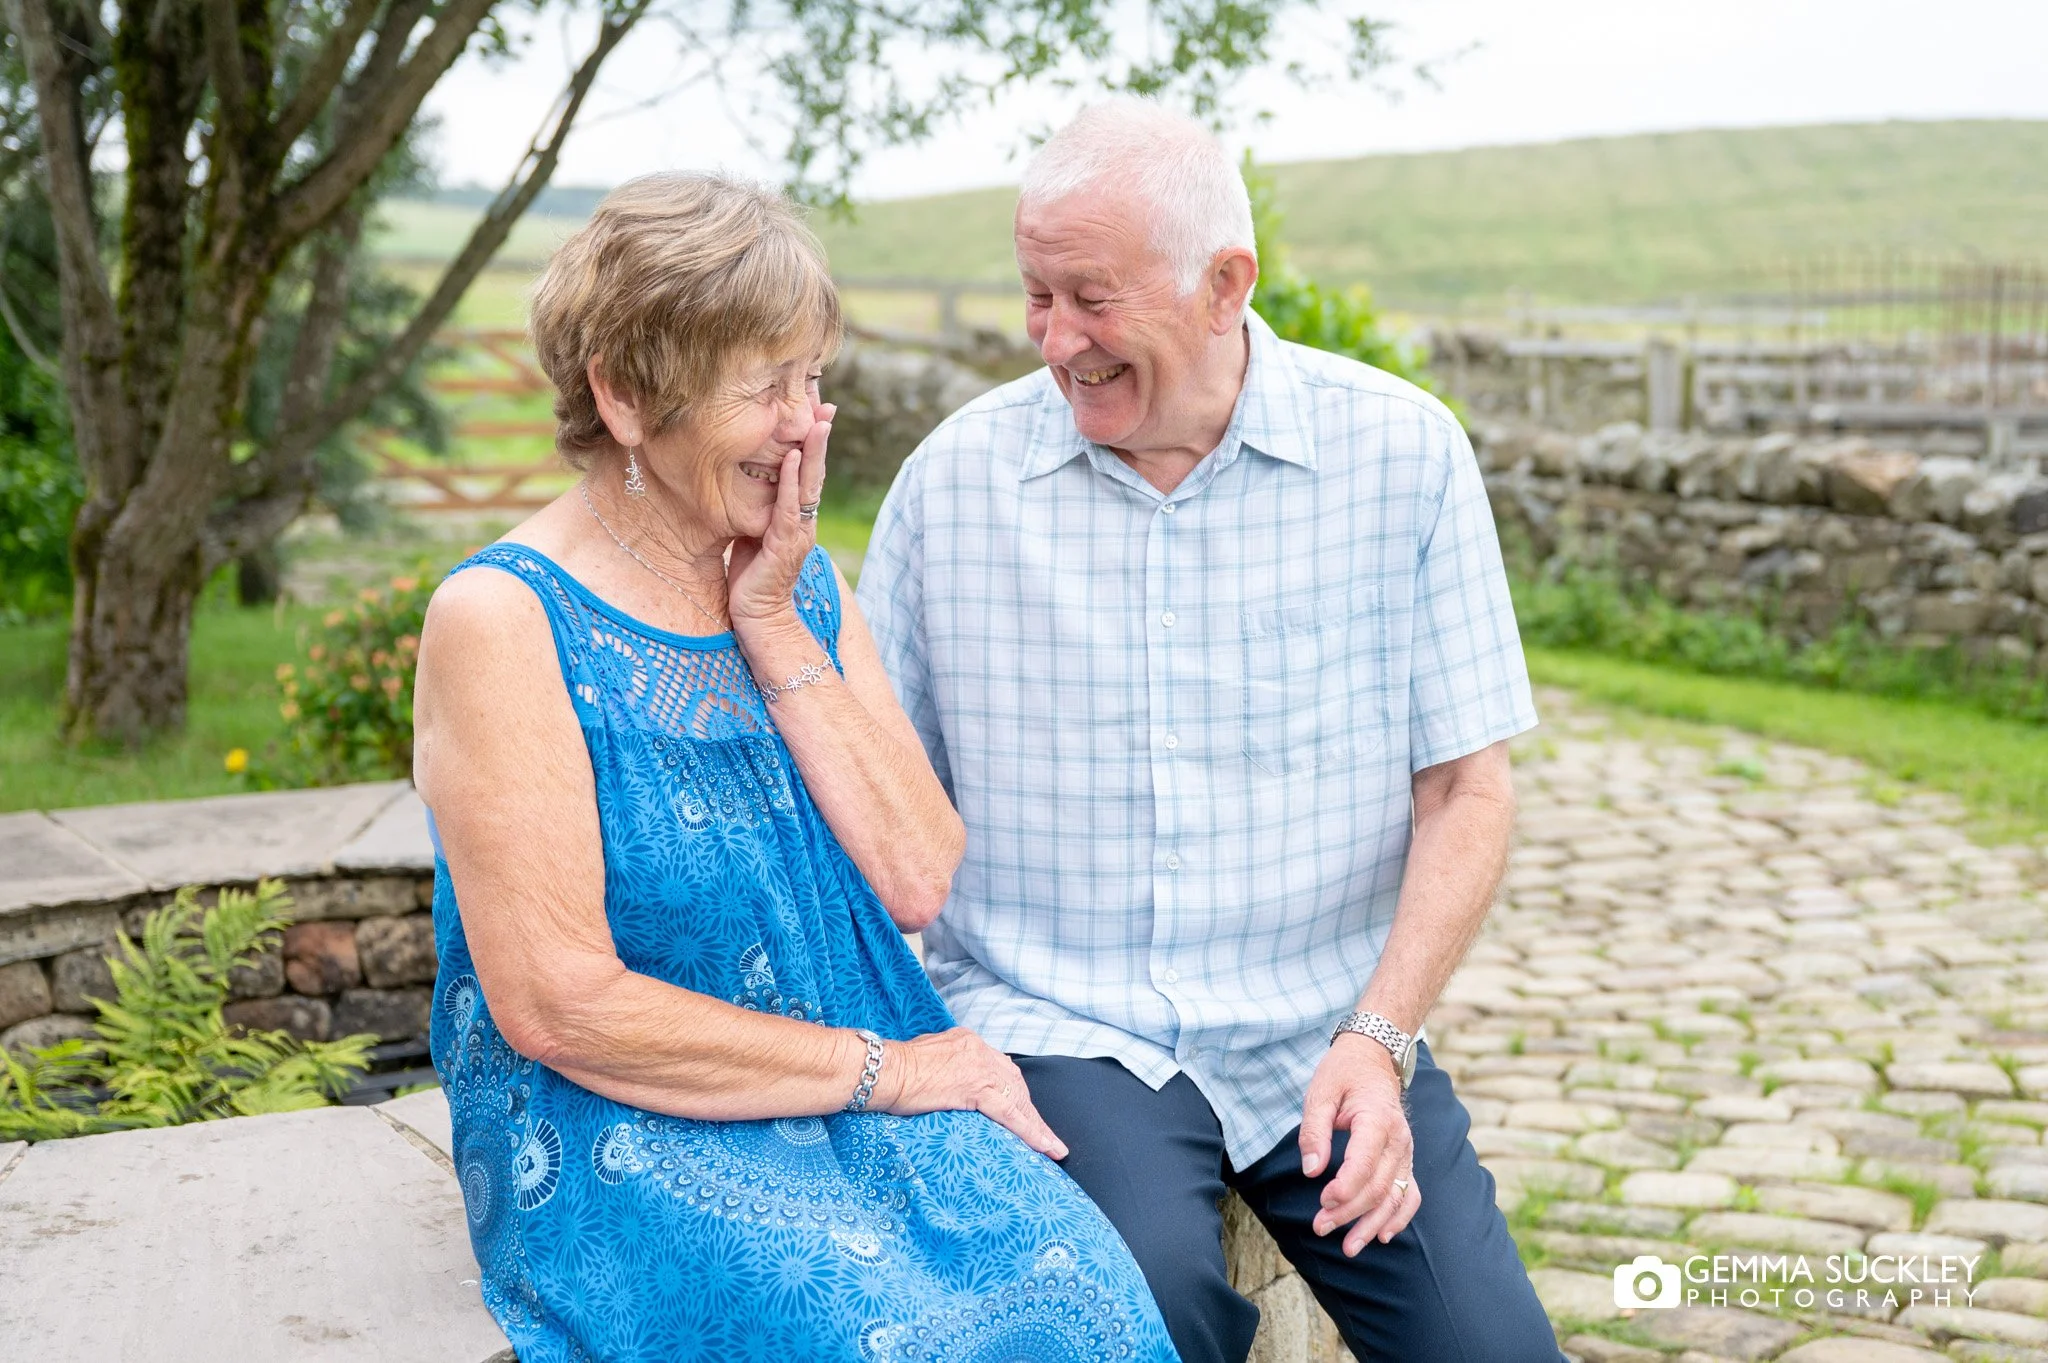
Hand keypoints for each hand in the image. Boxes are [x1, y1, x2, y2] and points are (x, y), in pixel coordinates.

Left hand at [728, 399, 834, 636]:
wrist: (758, 617)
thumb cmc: (751, 578)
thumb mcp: (752, 535)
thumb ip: (757, 511)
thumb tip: (744, 484)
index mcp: (795, 517)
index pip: (806, 472)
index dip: (810, 443)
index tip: (814, 411)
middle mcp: (803, 521)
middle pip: (815, 472)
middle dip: (820, 438)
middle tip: (827, 404)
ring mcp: (798, 532)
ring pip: (809, 484)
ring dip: (813, 451)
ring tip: (820, 421)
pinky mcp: (785, 544)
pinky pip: (790, 506)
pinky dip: (792, 481)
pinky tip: (793, 458)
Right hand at [874, 1027, 1068, 1159]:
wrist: (883, 1071)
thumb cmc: (893, 1071)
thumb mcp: (926, 1060)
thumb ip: (946, 1068)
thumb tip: (948, 1084)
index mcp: (967, 1042)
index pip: (1000, 1070)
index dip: (1014, 1093)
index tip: (1023, 1110)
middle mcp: (980, 1050)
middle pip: (1015, 1083)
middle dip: (1029, 1110)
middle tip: (1042, 1135)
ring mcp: (980, 1067)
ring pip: (1018, 1100)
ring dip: (1036, 1125)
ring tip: (1051, 1147)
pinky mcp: (977, 1087)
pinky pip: (1012, 1114)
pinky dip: (1032, 1132)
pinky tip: (1045, 1147)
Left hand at [1298, 1034, 1420, 1254]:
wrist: (1373, 1057)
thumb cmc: (1343, 1073)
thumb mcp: (1320, 1093)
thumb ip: (1314, 1132)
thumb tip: (1312, 1172)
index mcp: (1377, 1120)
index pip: (1365, 1164)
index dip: (1345, 1188)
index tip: (1322, 1202)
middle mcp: (1399, 1139)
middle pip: (1378, 1186)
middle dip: (1350, 1213)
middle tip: (1320, 1227)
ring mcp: (1406, 1152)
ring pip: (1395, 1196)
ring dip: (1372, 1224)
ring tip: (1350, 1248)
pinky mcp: (1405, 1159)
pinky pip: (1409, 1193)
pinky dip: (1399, 1216)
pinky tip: (1382, 1235)